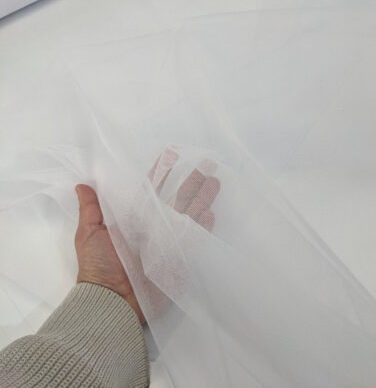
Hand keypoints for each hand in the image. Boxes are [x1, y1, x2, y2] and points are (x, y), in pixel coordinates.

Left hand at [74, 150, 219, 324]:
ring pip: (189, 215)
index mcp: (135, 217)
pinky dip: (202, 228)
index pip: (151, 188)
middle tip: (206, 164)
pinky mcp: (178, 260)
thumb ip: (90, 209)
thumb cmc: (98, 266)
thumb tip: (81, 184)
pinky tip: (210, 213)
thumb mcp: (89, 233)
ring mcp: (168, 242)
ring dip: (202, 199)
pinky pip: (193, 241)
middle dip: (191, 181)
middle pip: (177, 198)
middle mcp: (154, 226)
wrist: (110, 301)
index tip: (172, 153)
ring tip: (214, 183)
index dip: (162, 171)